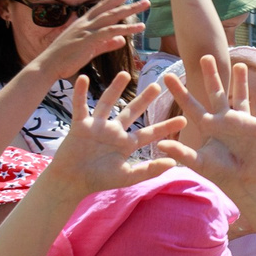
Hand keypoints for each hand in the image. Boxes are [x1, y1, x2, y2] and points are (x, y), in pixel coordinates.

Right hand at [33, 0, 148, 81]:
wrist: (48, 66)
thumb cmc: (67, 58)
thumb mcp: (91, 49)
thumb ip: (107, 44)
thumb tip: (121, 40)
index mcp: (85, 22)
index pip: (104, 6)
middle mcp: (86, 22)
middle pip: (109, 5)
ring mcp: (87, 30)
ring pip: (112, 16)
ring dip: (130, 9)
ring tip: (146, 3)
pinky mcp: (88, 40)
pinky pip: (110, 32)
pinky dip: (125, 29)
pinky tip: (139, 27)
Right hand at [41, 75, 179, 196]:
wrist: (72, 181)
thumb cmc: (99, 180)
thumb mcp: (128, 176)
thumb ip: (149, 170)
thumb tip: (173, 162)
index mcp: (126, 143)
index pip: (149, 133)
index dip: (166, 127)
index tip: (184, 120)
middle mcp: (114, 131)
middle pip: (131, 111)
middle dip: (144, 99)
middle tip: (157, 85)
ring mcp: (97, 126)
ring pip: (108, 103)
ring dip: (115, 88)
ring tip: (125, 74)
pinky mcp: (80, 125)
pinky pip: (80, 106)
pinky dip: (81, 93)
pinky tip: (84, 78)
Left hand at [155, 56, 255, 196]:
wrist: (244, 182)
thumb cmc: (220, 173)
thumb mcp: (199, 162)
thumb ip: (182, 152)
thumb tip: (160, 144)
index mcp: (208, 126)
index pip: (191, 105)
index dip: (179, 91)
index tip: (167, 76)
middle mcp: (225, 120)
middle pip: (216, 93)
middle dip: (211, 75)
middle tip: (205, 56)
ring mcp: (242, 122)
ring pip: (241, 97)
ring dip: (240, 81)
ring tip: (239, 65)